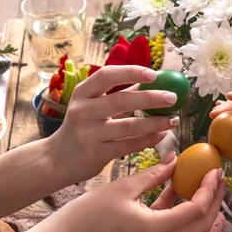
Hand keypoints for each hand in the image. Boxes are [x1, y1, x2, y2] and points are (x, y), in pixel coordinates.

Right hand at [45, 66, 181, 183]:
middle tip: (173, 98)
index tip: (154, 74)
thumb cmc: (81, 128)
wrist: (58, 159)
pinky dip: (148, 140)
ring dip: (156, 122)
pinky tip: (161, 135)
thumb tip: (149, 80)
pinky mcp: (96, 154)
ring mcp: (88, 134)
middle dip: (151, 98)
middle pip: (122, 100)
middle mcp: (82, 111)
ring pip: (129, 126)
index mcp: (81, 94)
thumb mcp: (91, 107)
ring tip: (174, 120)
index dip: (131, 72)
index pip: (106, 75)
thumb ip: (116, 94)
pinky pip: (128, 145)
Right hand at [57, 153, 225, 231]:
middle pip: (202, 224)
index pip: (196, 210)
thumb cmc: (94, 209)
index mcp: (157, 229)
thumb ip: (155, 174)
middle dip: (214, 200)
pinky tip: (180, 184)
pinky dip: (183, 207)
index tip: (215, 170)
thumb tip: (176, 158)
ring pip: (193, 227)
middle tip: (219, 176)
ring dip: (202, 205)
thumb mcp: (126, 186)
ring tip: (207, 180)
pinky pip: (176, 224)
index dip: (209, 189)